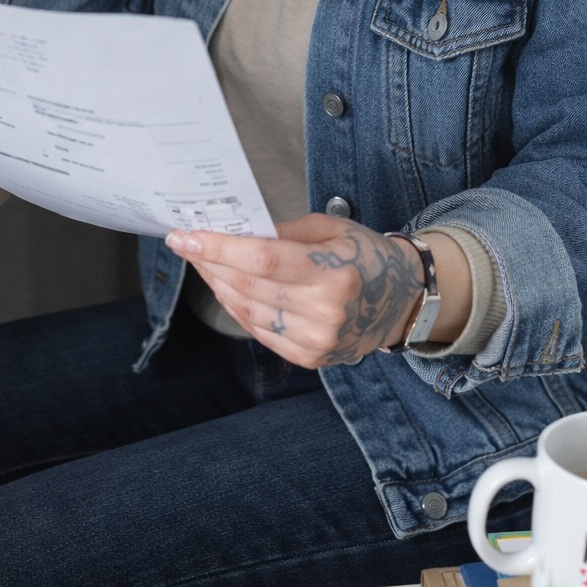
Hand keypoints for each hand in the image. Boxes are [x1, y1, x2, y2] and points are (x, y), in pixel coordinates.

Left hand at [165, 215, 425, 367]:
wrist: (401, 301)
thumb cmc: (365, 255)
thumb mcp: (332, 228)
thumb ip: (285, 231)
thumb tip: (237, 232)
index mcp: (333, 273)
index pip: (261, 260)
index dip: (219, 248)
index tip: (185, 236)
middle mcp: (323, 312)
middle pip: (248, 286)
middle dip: (209, 263)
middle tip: (185, 243)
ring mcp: (315, 340)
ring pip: (247, 311)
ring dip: (218, 284)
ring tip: (202, 262)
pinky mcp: (309, 357)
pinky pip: (259, 331)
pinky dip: (236, 308)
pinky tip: (225, 287)